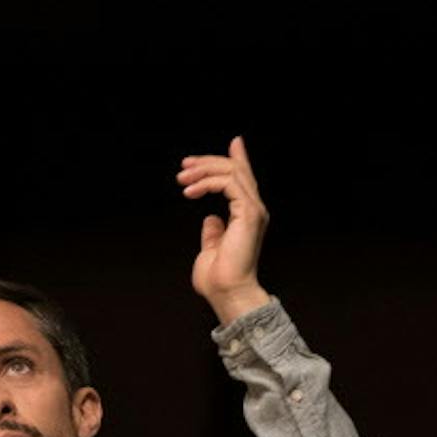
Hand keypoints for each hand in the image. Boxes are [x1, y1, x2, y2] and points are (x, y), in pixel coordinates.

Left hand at [178, 136, 272, 324]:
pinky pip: (228, 184)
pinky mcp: (248, 213)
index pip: (242, 180)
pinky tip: (190, 192)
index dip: (237, 159)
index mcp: (247, 215)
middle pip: (236, 171)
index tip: (231, 143)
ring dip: (204, 170)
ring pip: (232, 172)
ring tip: (182, 179)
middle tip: (184, 167)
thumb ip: (213, 232)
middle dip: (209, 163)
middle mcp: (253, 209)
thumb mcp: (211, 248)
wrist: (227, 292)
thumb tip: (210, 219)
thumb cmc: (219, 278)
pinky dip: (207, 183)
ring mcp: (253, 210)